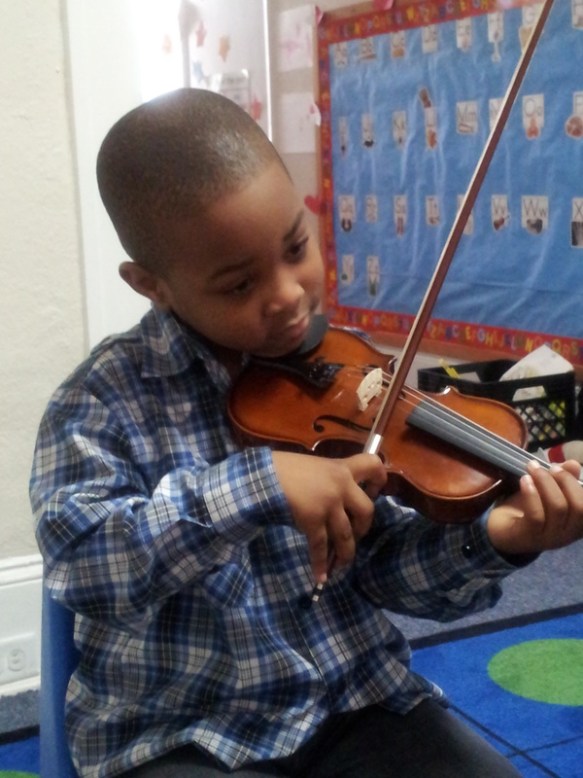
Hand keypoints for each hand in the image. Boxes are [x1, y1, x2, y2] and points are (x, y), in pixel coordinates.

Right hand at [272, 451, 386, 581]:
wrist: (263, 476)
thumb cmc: (284, 468)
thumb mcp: (314, 466)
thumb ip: (329, 479)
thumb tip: (335, 500)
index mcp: (341, 468)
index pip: (373, 464)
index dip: (379, 480)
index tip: (373, 492)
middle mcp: (341, 486)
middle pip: (367, 510)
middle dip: (363, 527)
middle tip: (355, 533)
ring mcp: (329, 504)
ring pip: (347, 535)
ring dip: (346, 553)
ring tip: (342, 565)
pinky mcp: (314, 520)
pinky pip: (321, 547)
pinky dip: (321, 564)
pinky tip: (320, 576)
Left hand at [487, 459, 582, 555]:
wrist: (499, 531)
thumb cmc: (526, 510)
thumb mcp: (545, 492)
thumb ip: (561, 480)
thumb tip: (573, 464)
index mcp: (576, 524)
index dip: (576, 483)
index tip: (560, 466)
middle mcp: (568, 534)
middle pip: (579, 507)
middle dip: (565, 480)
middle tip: (547, 467)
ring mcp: (549, 539)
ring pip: (558, 508)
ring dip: (546, 483)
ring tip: (532, 469)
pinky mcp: (529, 538)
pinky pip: (536, 516)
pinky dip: (532, 494)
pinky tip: (524, 480)